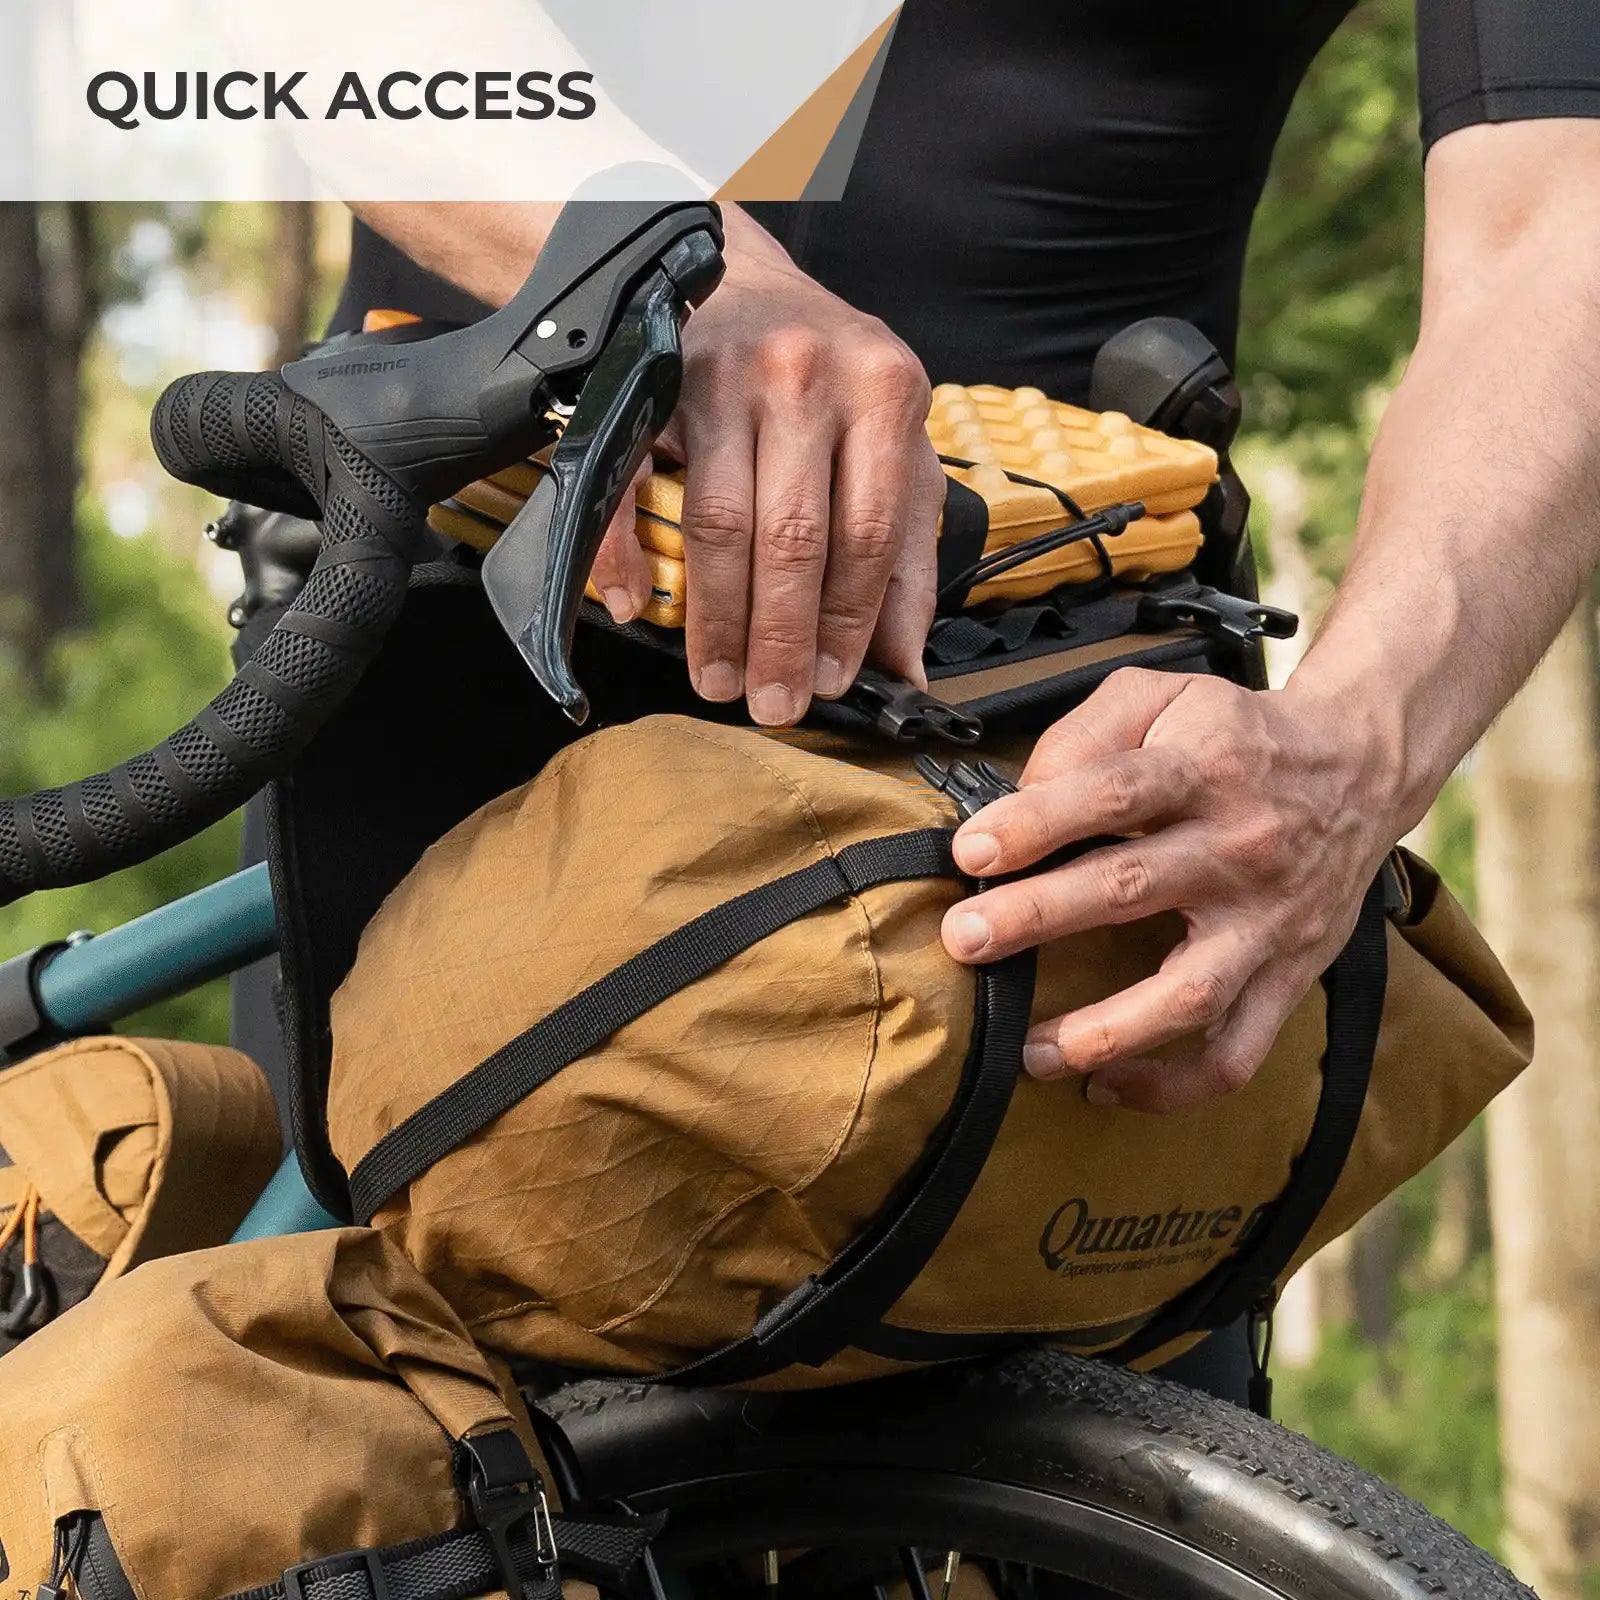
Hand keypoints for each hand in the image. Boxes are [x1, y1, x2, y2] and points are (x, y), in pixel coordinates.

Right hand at [588, 209, 944, 725]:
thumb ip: (906, 558)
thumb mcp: (895, 450)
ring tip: (719, 677)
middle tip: (771, 702)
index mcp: (883, 389)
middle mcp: (805, 375)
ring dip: (717, 616)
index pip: (868, 530)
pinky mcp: (654, 385)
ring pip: (720, 521)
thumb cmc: (832, 382)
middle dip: (781, 634)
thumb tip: (906, 670)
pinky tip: (637, 606)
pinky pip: (633, 483)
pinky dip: (626, 552)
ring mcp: (723, 377)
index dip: (848, 619)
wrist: (746, 283)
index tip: (830, 682)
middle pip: (793, 535)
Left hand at [940, 668, 1403, 1111]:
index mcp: (1205, 769)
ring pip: (1188, 992)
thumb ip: (1086, 734)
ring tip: (1031, 1049)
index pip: (1113, 793)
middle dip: (1037, 916)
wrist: (1363, 766)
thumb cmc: (1239, 736)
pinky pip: (1237, 1051)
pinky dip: (1174, 1085)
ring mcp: (1268, 921)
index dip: (1038, 822)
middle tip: (966, 938)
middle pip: (1130, 888)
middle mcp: (1239, 847)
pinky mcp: (1289, 974)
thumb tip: (1021, 794)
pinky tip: (1105, 1086)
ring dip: (1105, 1030)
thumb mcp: (1165, 696)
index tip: (972, 849)